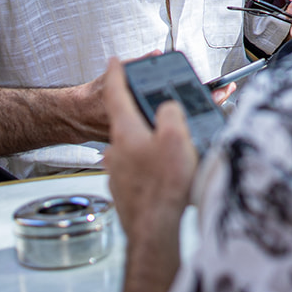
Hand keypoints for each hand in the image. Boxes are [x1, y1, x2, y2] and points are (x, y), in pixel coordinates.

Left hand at [105, 59, 196, 291]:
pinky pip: (138, 167)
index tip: (115, 62)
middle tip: (166, 115)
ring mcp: (118, 172)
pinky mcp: (125, 190)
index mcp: (125, 130)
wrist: (154, 230)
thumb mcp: (176, 135)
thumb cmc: (163, 186)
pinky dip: (151, 164)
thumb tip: (168, 107)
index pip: (115, 93)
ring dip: (151, 142)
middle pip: (129, 121)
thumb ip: (171, 111)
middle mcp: (116, 150)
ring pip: (135, 146)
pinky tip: (168, 174)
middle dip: (146, 114)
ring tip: (175, 152)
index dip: (116, 74)